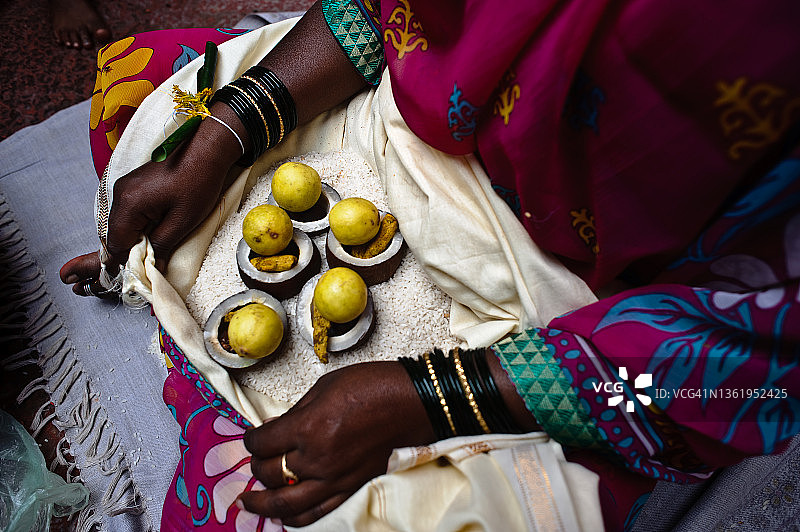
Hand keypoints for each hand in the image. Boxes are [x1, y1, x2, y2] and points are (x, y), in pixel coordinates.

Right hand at [60, 106, 245, 295]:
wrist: (206, 149)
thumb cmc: (198, 182)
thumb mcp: (182, 221)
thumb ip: (162, 246)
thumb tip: (153, 267)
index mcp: (128, 204)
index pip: (115, 244)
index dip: (122, 264)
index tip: (130, 278)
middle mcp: (120, 194)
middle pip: (115, 234)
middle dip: (127, 253)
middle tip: (140, 267)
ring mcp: (126, 188)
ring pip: (122, 224)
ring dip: (134, 240)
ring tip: (149, 252)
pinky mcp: (135, 186)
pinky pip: (130, 213)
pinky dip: (138, 226)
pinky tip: (152, 233)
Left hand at [239, 361, 435, 526]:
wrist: (415, 403)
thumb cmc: (376, 387)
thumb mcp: (326, 386)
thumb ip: (298, 411)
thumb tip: (277, 428)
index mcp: (308, 427)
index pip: (262, 443)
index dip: (250, 439)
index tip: (252, 437)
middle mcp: (317, 458)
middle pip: (269, 473)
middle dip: (256, 466)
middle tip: (255, 459)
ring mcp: (335, 479)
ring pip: (286, 503)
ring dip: (263, 504)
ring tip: (249, 502)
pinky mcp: (351, 489)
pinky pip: (316, 514)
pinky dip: (295, 518)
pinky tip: (284, 516)